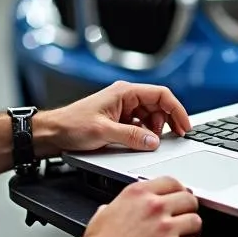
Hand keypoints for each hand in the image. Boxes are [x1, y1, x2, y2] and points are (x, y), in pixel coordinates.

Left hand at [36, 81, 191, 156]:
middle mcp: (125, 98)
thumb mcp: (104, 132)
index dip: (177, 110)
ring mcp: (122, 109)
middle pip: (158, 106)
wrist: (53, 133)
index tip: (184, 126)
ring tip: (151, 143)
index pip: (161, 95)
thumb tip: (154, 141)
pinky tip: (141, 144)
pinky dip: (144, 135)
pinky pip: (139, 126)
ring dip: (154, 130)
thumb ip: (132, 137)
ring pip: (150, 118)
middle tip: (172, 139)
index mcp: (125, 92)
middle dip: (166, 122)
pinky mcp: (118, 121)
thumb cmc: (72, 125)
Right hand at [81, 177, 202, 236]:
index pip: (171, 182)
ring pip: (195, 221)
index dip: (178, 191)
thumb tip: (114, 210)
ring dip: (192, 230)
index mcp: (138, 194)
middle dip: (188, 210)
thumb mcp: (102, 215)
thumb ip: (116, 208)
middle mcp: (154, 207)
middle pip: (188, 200)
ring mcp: (166, 228)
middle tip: (184, 218)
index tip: (179, 198)